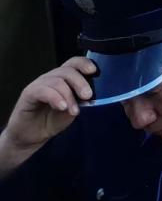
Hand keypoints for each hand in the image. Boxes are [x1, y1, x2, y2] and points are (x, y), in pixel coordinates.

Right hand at [0, 57, 95, 175]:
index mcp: (63, 78)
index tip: (94, 71)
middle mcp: (51, 78)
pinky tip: (62, 107)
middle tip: (88, 96)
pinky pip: (43, 91)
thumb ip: (80, 100)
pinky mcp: (28, 94)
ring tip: (74, 111)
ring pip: (57, 81)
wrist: (31, 137)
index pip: (74, 63)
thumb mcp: (72, 109)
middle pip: (68, 71)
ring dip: (69, 96)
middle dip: (80, 82)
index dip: (84, 63)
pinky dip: (55, 98)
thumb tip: (90, 94)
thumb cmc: (52, 120)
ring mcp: (39, 85)